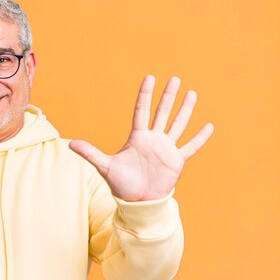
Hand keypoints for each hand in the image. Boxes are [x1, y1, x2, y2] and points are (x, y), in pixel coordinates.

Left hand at [69, 75, 213, 201]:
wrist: (137, 201)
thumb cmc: (121, 184)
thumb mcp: (105, 166)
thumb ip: (90, 153)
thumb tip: (70, 144)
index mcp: (138, 138)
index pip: (142, 110)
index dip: (145, 94)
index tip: (150, 77)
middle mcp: (154, 139)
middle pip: (162, 112)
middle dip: (168, 96)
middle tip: (175, 78)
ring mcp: (166, 149)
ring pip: (178, 124)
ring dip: (185, 109)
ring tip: (192, 93)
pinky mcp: (177, 161)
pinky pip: (191, 146)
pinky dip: (200, 137)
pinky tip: (209, 125)